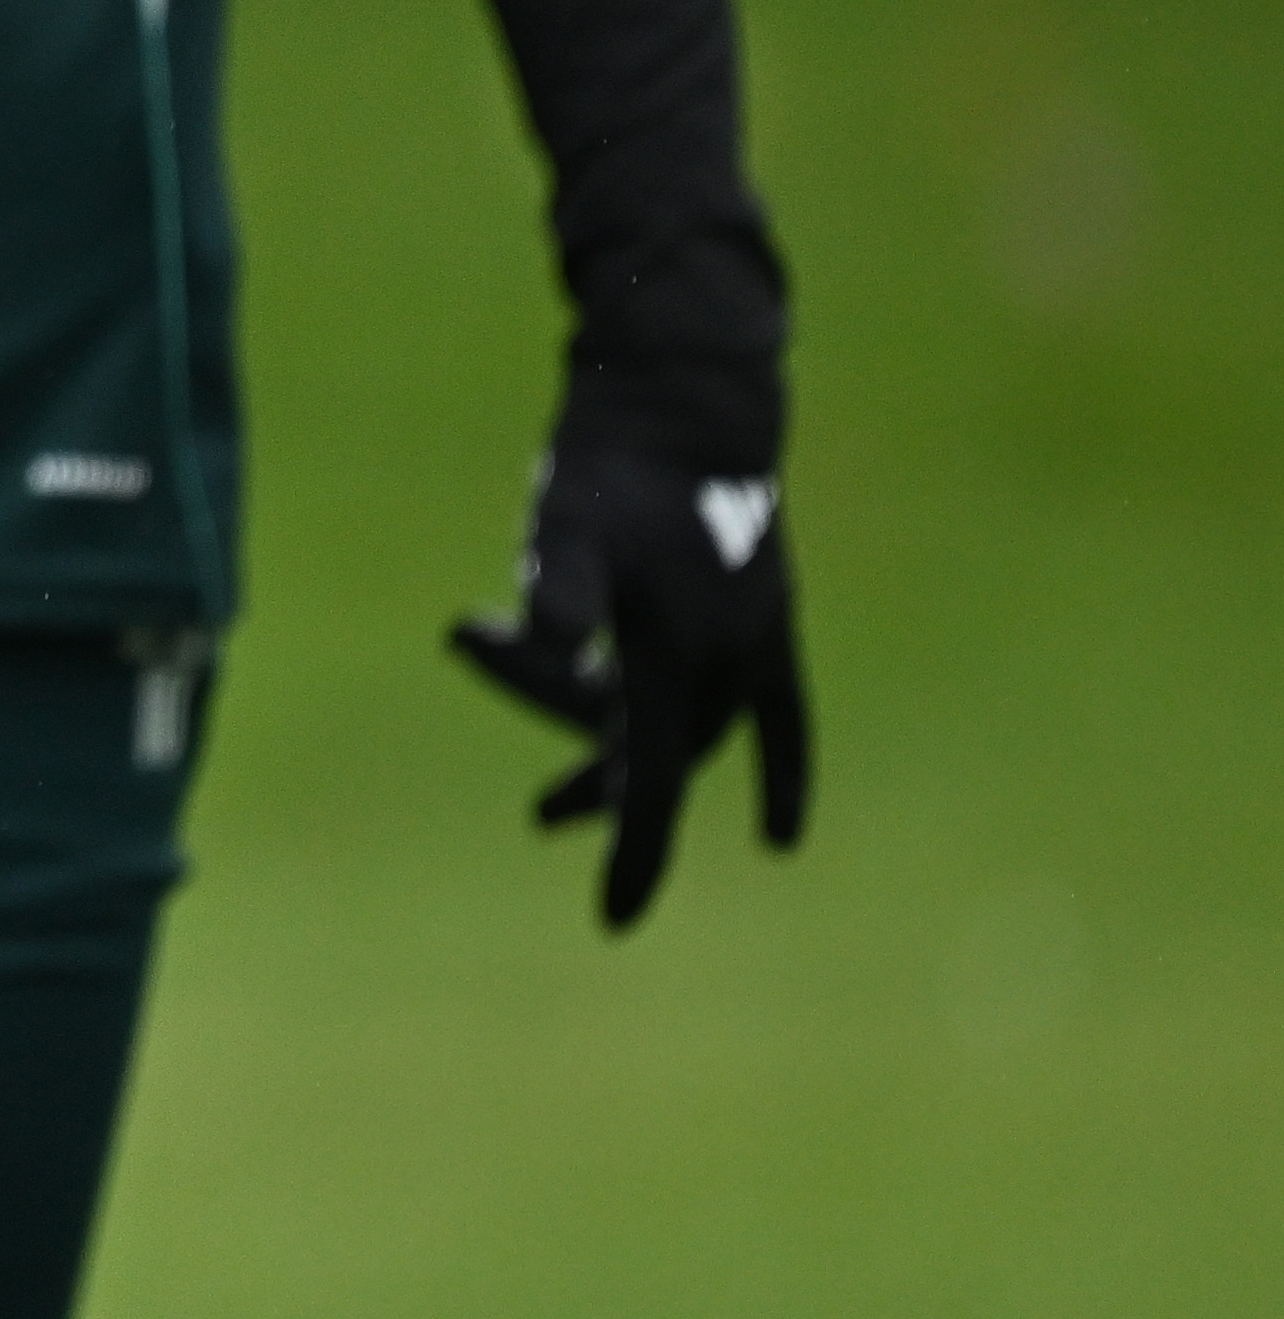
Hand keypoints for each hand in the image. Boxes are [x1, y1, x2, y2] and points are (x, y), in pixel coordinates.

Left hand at [450, 410, 810, 928]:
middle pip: (650, 745)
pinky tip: (780, 835)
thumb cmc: (614, 462)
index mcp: (678, 653)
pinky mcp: (767, 619)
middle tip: (544, 817)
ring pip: (689, 728)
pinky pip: (779, 718)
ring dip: (629, 751)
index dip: (631, 847)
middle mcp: (729, 662)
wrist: (687, 397)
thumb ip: (557, 584)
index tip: (615, 921)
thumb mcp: (565, 520)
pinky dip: (776, 770)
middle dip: (598, 778)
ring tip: (572, 792)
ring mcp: (755, 642)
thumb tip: (537, 636)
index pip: (650, 779)